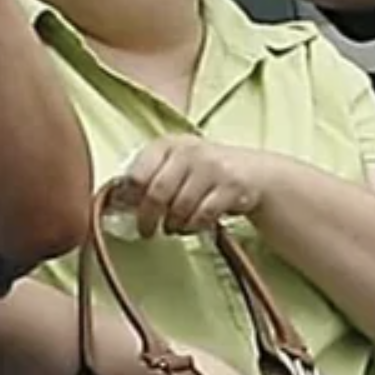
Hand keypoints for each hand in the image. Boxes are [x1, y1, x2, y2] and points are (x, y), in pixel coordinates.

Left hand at [115, 136, 265, 236]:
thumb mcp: (177, 165)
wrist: (256, 174)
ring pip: (180, 206)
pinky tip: (193, 226)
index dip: (129, 198)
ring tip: (173, 227)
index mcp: (168, 144)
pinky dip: (194, 227)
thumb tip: (118, 202)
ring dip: (173, 224)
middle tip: (146, 231)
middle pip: (156, 192)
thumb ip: (150, 178)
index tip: (128, 212)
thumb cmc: (206, 173)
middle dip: (148, 218)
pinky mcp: (231, 185)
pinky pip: (203, 215)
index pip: (137, 172)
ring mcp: (212, 166)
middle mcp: (189, 150)